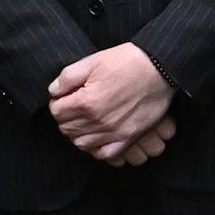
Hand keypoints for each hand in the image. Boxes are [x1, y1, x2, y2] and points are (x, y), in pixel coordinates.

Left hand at [48, 43, 174, 162]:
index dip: (58, 102)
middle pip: (67, 129)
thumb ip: (67, 77)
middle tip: (75, 106)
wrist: (159, 68)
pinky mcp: (128, 137)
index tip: (66, 96)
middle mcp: (98, 121)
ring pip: (81, 143)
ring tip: (85, 120)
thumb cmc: (127, 61)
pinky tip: (97, 136)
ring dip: (78, 133)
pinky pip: (104, 153)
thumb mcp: (93, 61)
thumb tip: (54, 91)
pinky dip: (96, 148)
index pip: (56, 111)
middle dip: (66, 117)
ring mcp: (114, 132)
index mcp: (86, 101)